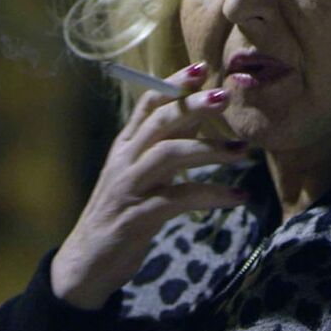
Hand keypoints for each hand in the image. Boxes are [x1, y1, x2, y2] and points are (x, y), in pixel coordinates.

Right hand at [50, 62, 247, 309]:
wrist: (87, 263)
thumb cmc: (119, 214)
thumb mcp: (137, 174)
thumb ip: (161, 145)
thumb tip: (195, 116)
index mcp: (124, 146)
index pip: (147, 103)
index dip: (173, 83)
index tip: (202, 68)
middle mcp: (124, 160)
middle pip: (159, 122)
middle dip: (193, 106)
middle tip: (224, 96)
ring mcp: (129, 187)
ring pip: (169, 154)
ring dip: (208, 149)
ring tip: (242, 150)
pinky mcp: (138, 216)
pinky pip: (179, 198)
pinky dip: (212, 194)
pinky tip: (238, 196)